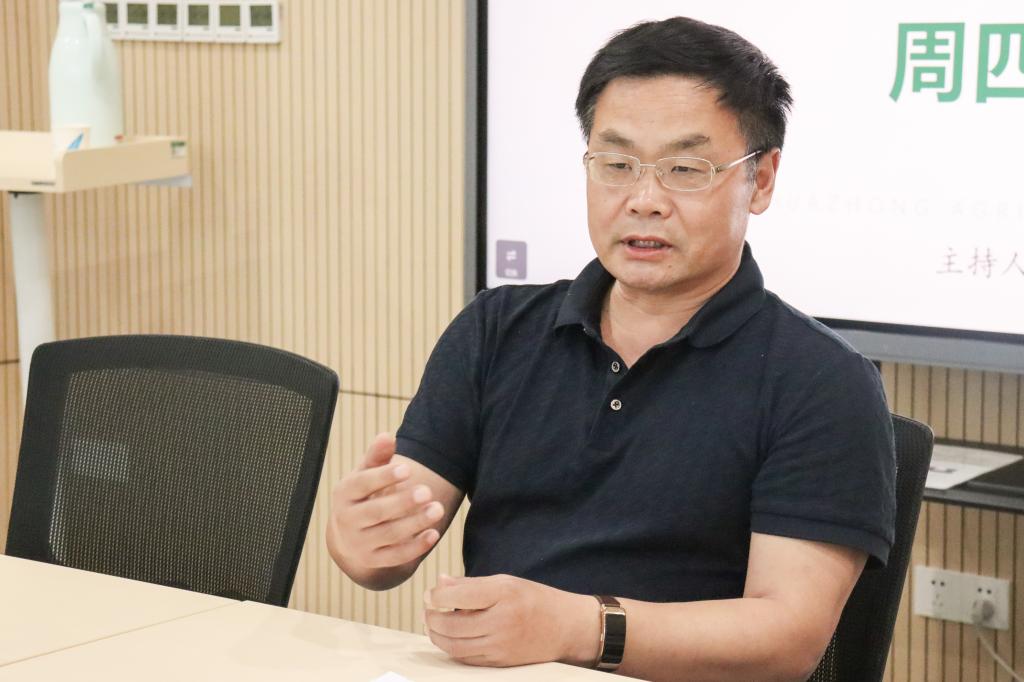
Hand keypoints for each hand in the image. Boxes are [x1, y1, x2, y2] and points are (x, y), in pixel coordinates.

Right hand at [328, 433, 444, 571]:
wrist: (347, 537)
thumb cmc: (363, 495)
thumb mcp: (364, 474)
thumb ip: (377, 456)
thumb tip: (387, 436)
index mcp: (344, 494)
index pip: (362, 484)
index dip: (383, 476)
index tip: (408, 469)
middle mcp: (347, 520)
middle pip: (376, 512)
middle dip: (403, 502)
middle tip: (427, 491)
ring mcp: (359, 543)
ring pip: (389, 535)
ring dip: (415, 523)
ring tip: (438, 509)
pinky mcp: (373, 561)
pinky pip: (395, 556)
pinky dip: (415, 547)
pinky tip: (434, 534)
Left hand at [423, 574, 599, 667]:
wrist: (565, 628)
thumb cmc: (534, 599)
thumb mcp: (505, 581)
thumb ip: (470, 584)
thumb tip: (439, 582)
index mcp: (503, 593)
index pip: (457, 596)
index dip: (435, 596)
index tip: (430, 593)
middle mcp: (502, 620)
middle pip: (451, 625)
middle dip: (431, 617)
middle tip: (427, 609)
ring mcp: (501, 645)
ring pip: (454, 645)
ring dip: (436, 635)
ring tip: (432, 624)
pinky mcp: (500, 662)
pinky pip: (466, 658)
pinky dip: (451, 648)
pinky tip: (449, 637)